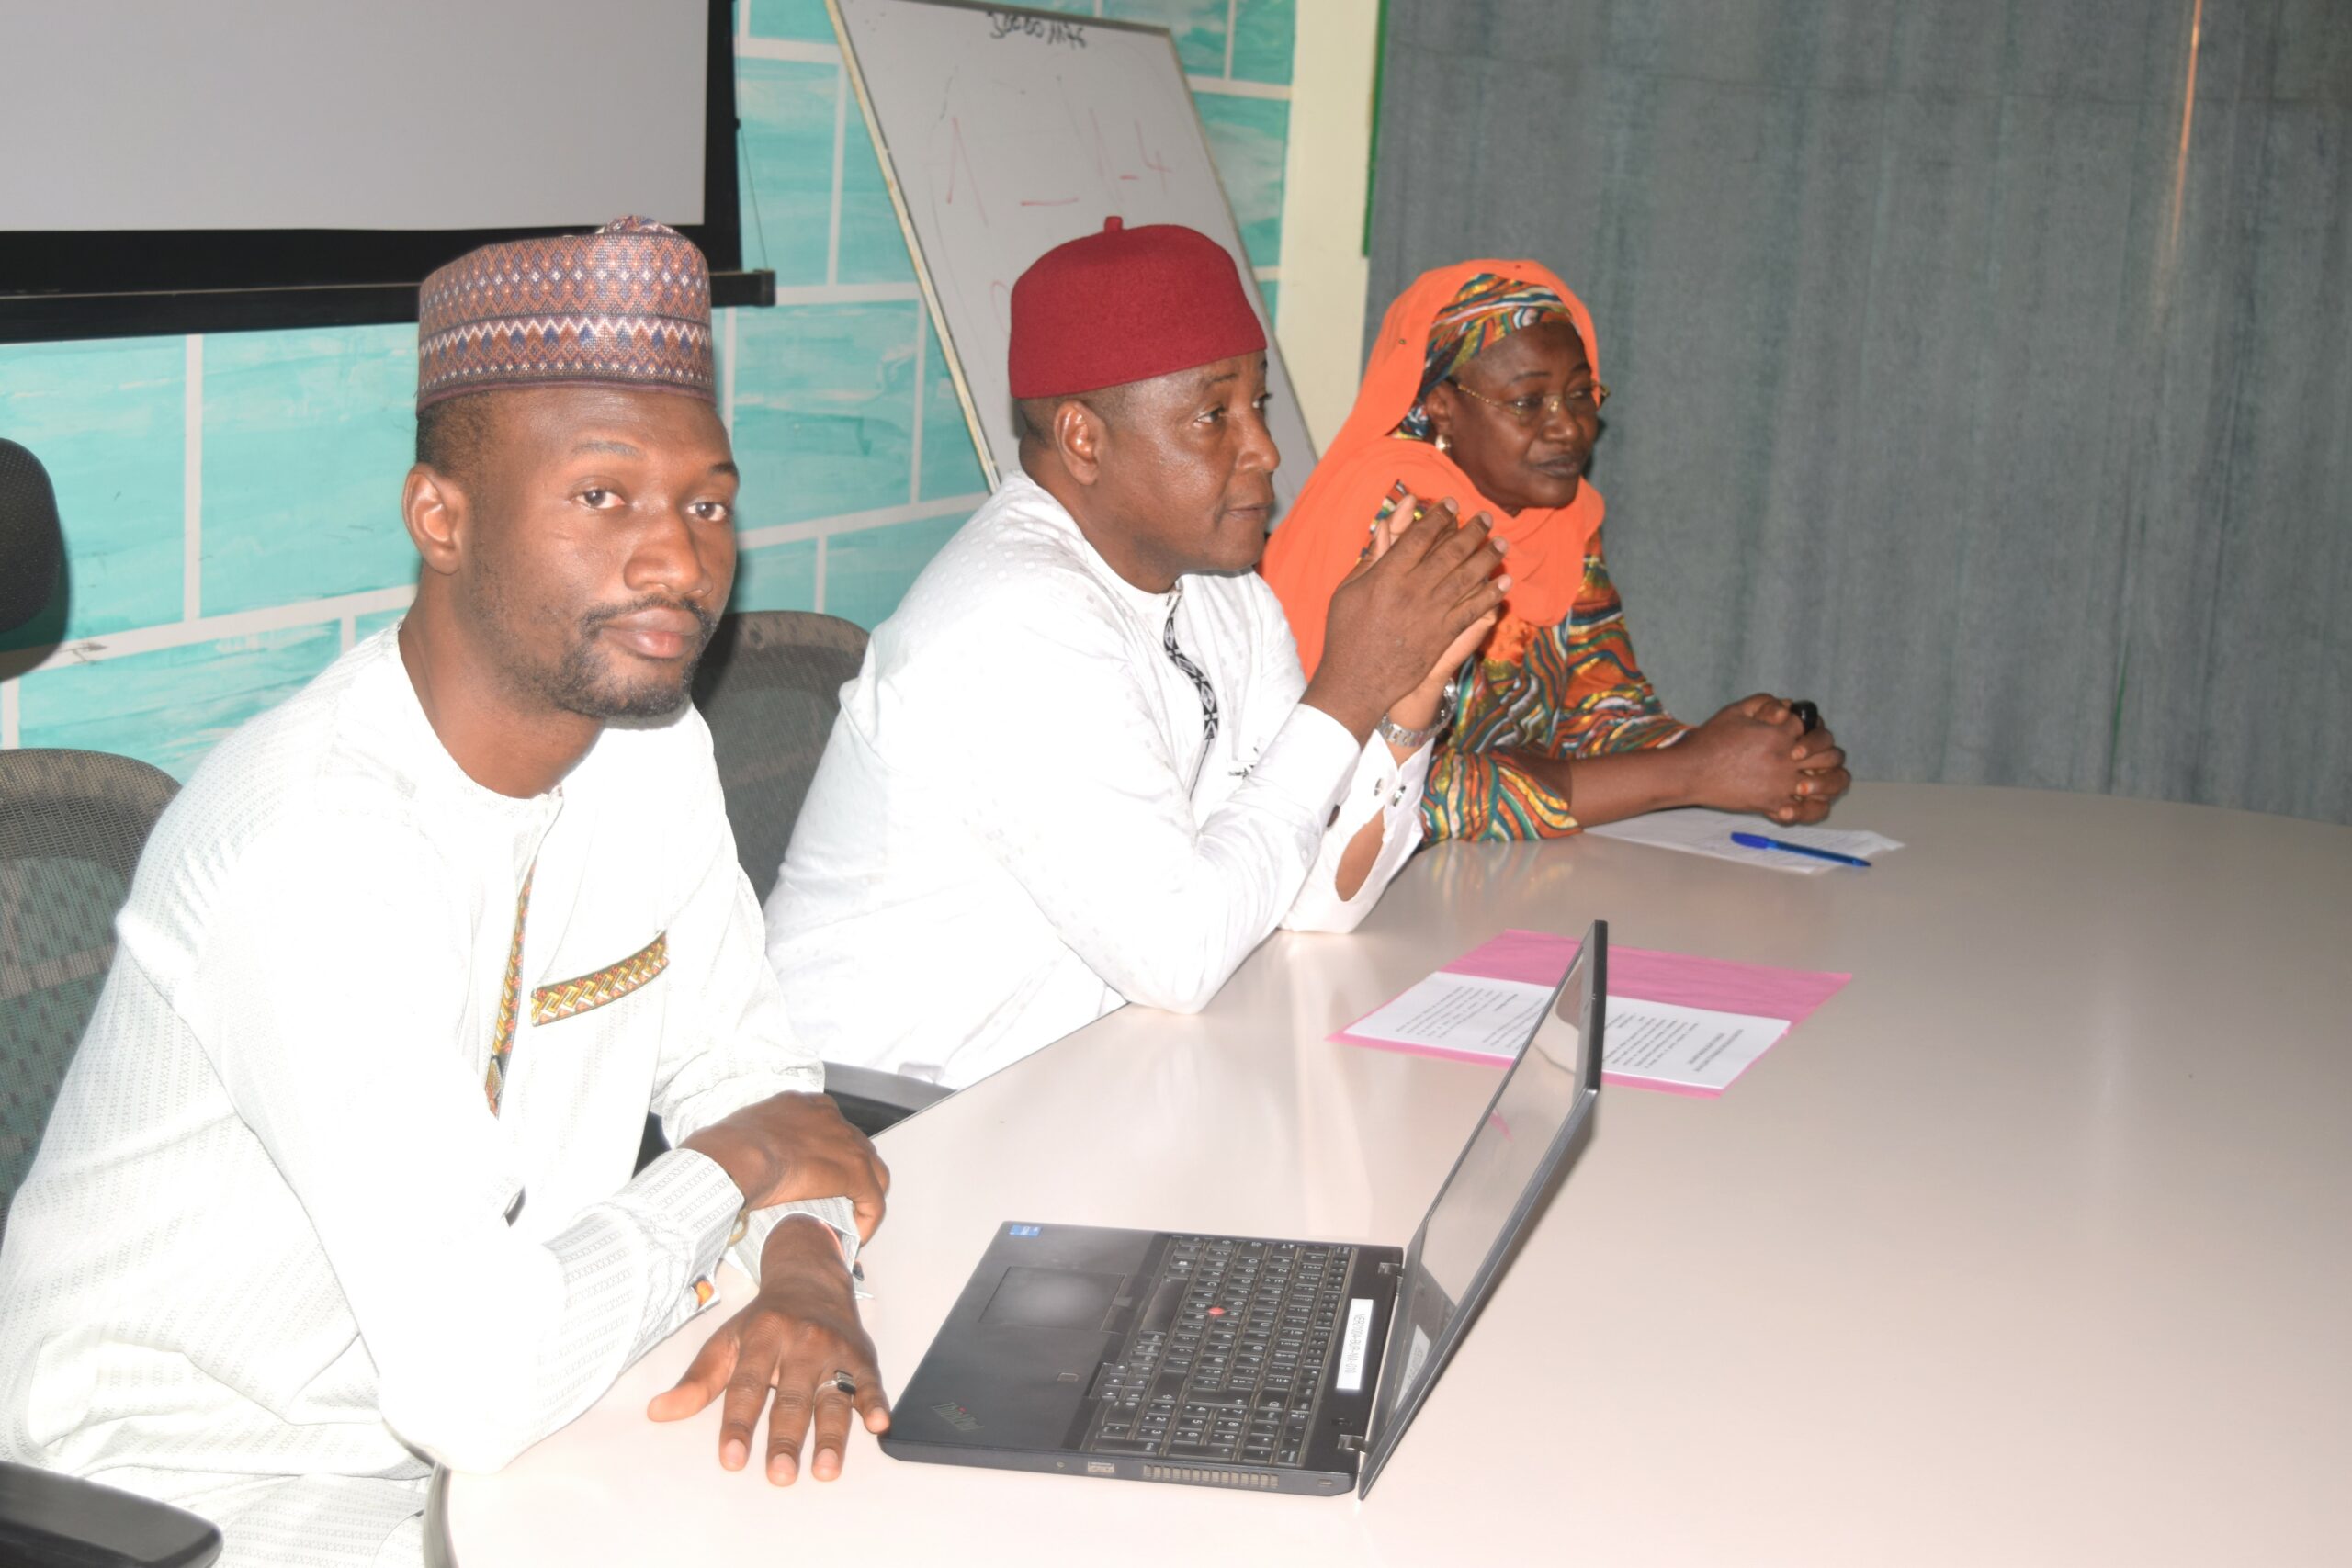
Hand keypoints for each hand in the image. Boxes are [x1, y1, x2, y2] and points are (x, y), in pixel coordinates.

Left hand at [648, 1218, 888, 1483]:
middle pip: (792, 1398)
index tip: (732, 1460)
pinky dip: (875, 1403)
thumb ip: (697, 1382)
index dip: (738, 1425)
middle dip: (786, 1439)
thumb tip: (657, 1412)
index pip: (747, 1388)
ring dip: (831, 1436)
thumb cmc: (764, 1321)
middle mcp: (800, 1342)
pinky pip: (870, 1382)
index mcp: (762, 1338)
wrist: (810, 1277)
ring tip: (824, 1470)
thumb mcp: (726, 1342)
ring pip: (832, 1398)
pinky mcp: (861, 1356)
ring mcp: (834, 1350)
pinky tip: (877, 1424)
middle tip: (780, 1475)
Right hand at [679, 1092, 888, 1241]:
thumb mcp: (740, 1135)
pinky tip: (856, 1235)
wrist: (733, 1159)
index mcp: (801, 1105)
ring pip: (871, 1171)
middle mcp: (828, 1116)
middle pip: (854, 1146)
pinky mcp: (854, 1170)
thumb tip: (737, 1165)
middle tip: (835, 1201)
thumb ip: (752, 1145)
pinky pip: (873, 1198)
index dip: (827, 1154)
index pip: (828, 1128)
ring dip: (862, 1196)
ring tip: (848, 1220)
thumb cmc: (722, 1151)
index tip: (817, 1175)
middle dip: (849, 1173)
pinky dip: (867, 1218)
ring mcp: (844, 1140)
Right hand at [1306, 488, 1506, 739]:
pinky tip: (1504, 581)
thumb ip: (1371, 560)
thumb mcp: (1348, 590)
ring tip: (1501, 542)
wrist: (1357, 682)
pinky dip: (1491, 594)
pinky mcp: (1443, 635)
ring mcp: (1431, 612)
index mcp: (1387, 574)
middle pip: (1450, 550)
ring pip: (1467, 576)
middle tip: (1485, 516)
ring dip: (1487, 557)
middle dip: (1471, 530)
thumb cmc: (1345, 634)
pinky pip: (1473, 609)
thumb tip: (1386, 530)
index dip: (1439, 517)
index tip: (1451, 504)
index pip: (1420, 535)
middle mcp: (1413, 589)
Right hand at [1675, 693, 1849, 823]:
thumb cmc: (1711, 740)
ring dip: (1829, 779)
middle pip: (1830, 755)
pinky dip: (1814, 807)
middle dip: (1826, 752)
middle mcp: (1787, 759)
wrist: (1691, 772)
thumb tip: (1788, 707)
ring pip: (1829, 783)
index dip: (1811, 728)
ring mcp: (1783, 785)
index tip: (1799, 732)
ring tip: (1815, 777)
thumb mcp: (1737, 710)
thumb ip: (1766, 703)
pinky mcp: (1774, 805)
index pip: (1814, 727)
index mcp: (1780, 733)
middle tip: (1811, 756)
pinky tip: (1805, 799)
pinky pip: (1808, 810)